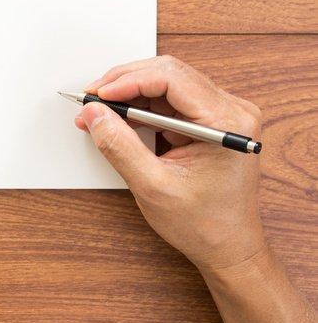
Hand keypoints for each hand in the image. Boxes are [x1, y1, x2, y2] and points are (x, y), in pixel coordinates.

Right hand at [76, 55, 264, 271]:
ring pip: (166, 84)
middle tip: (91, 100)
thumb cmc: (205, 224)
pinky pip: (170, 100)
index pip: (172, 79)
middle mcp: (231, 111)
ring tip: (98, 111)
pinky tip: (118, 118)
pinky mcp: (209, 121)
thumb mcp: (153, 186)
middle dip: (124, 83)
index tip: (97, 95)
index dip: (129, 81)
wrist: (228, 248)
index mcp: (226, 122)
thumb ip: (120, 146)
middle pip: (168, 74)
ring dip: (129, 94)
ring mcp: (222, 114)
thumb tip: (95, 114)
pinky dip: (140, 106)